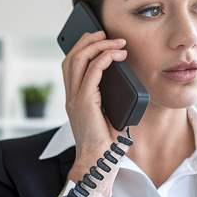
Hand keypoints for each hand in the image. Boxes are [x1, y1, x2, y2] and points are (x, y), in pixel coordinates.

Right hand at [61, 30, 124, 192]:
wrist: (97, 164)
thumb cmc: (105, 145)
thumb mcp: (108, 116)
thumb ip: (110, 98)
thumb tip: (124, 81)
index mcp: (74, 99)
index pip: (71, 65)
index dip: (82, 47)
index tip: (99, 39)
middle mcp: (71, 97)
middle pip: (71, 57)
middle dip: (88, 40)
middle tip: (106, 32)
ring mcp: (75, 99)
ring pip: (79, 59)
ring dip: (98, 45)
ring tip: (116, 41)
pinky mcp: (85, 102)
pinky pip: (93, 71)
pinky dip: (105, 58)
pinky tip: (118, 54)